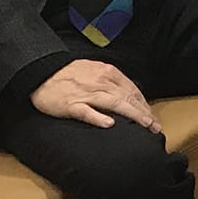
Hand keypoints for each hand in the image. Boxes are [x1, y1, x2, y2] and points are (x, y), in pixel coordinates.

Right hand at [29, 59, 160, 132]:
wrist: (42, 71)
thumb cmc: (69, 73)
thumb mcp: (94, 70)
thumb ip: (111, 81)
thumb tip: (127, 94)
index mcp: (107, 73)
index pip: (132, 90)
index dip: (144, 104)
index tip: (152, 117)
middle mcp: (100, 82)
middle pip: (128, 97)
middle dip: (144, 112)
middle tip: (155, 127)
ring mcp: (86, 94)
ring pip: (115, 104)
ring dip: (132, 115)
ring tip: (145, 126)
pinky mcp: (71, 105)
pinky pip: (87, 112)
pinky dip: (99, 118)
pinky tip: (109, 124)